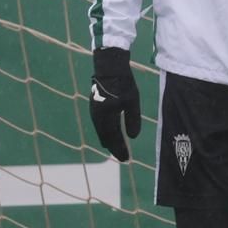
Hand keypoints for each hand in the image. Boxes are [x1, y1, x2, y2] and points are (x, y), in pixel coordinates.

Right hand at [89, 47, 141, 161]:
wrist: (108, 68)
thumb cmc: (123, 84)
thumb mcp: (132, 102)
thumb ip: (132, 120)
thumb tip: (133, 138)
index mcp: (106, 118)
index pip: (113, 139)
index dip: (120, 150)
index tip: (126, 159)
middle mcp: (97, 118)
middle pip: (105, 138)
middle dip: (114, 148)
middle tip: (123, 157)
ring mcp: (94, 112)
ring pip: (101, 132)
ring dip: (109, 141)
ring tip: (117, 148)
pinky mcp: (95, 107)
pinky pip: (100, 126)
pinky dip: (106, 133)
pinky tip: (110, 134)